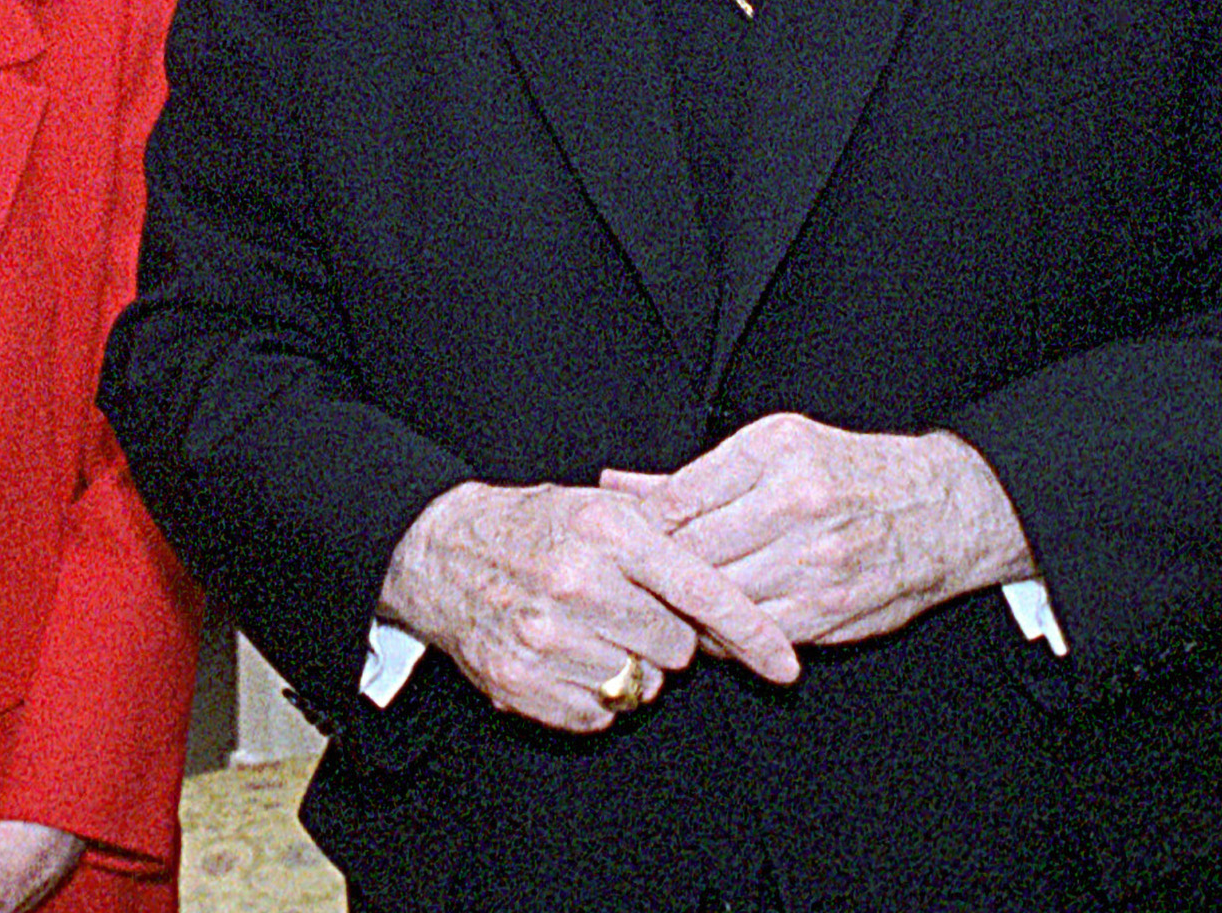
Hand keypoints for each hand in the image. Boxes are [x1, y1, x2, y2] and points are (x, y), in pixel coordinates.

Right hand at [378, 479, 799, 731]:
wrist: (437, 552)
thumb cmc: (531, 527)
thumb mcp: (598, 507)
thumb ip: (667, 534)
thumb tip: (739, 573)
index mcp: (605, 532)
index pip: (700, 590)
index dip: (751, 632)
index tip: (783, 665)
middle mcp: (576, 583)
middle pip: (676, 647)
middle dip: (665, 636)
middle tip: (627, 612)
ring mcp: (544, 635)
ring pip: (639, 684)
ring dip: (628, 667)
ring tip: (590, 632)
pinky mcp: (520, 679)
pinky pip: (597, 714)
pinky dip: (592, 696)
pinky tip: (566, 658)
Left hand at [602, 413, 1034, 646]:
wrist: (943, 509)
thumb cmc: (848, 471)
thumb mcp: (774, 447)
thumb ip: (694, 476)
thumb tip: (614, 485)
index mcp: (777, 452)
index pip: (679, 498)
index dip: (641, 526)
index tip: (625, 537)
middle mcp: (797, 504)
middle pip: (693, 550)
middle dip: (656, 569)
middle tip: (629, 578)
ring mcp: (817, 561)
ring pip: (720, 595)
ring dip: (686, 605)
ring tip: (664, 602)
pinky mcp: (833, 609)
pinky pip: (757, 631)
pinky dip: (727, 633)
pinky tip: (712, 623)